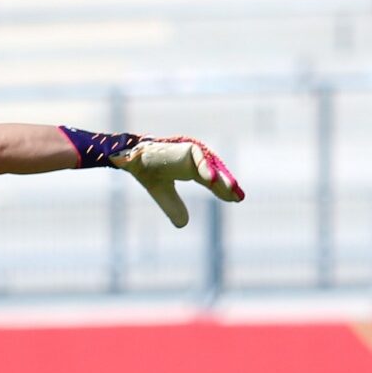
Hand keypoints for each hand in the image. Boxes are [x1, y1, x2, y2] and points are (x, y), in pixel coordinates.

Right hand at [110, 137, 244, 226]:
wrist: (132, 160)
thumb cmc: (146, 172)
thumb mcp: (162, 194)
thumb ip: (173, 207)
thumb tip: (184, 224)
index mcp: (190, 169)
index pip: (211, 180)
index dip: (223, 190)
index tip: (236, 200)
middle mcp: (193, 160)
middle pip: (215, 173)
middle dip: (227, 185)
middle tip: (239, 198)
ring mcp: (191, 153)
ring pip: (211, 165)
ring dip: (221, 178)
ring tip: (232, 190)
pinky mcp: (187, 148)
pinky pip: (200, 156)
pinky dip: (205, 168)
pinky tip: (212, 180)